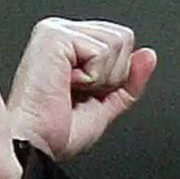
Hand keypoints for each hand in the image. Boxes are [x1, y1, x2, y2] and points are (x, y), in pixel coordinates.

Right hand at [7, 17, 157, 160]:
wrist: (31, 146)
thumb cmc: (51, 132)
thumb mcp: (103, 106)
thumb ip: (128, 81)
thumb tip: (148, 55)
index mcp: (65, 45)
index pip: (119, 42)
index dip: (112, 77)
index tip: (79, 96)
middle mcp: (57, 33)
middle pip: (123, 38)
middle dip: (110, 76)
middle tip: (75, 94)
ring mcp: (54, 32)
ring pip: (118, 42)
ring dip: (100, 78)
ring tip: (68, 90)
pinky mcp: (54, 37)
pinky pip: (104, 51)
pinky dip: (92, 78)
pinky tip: (65, 85)